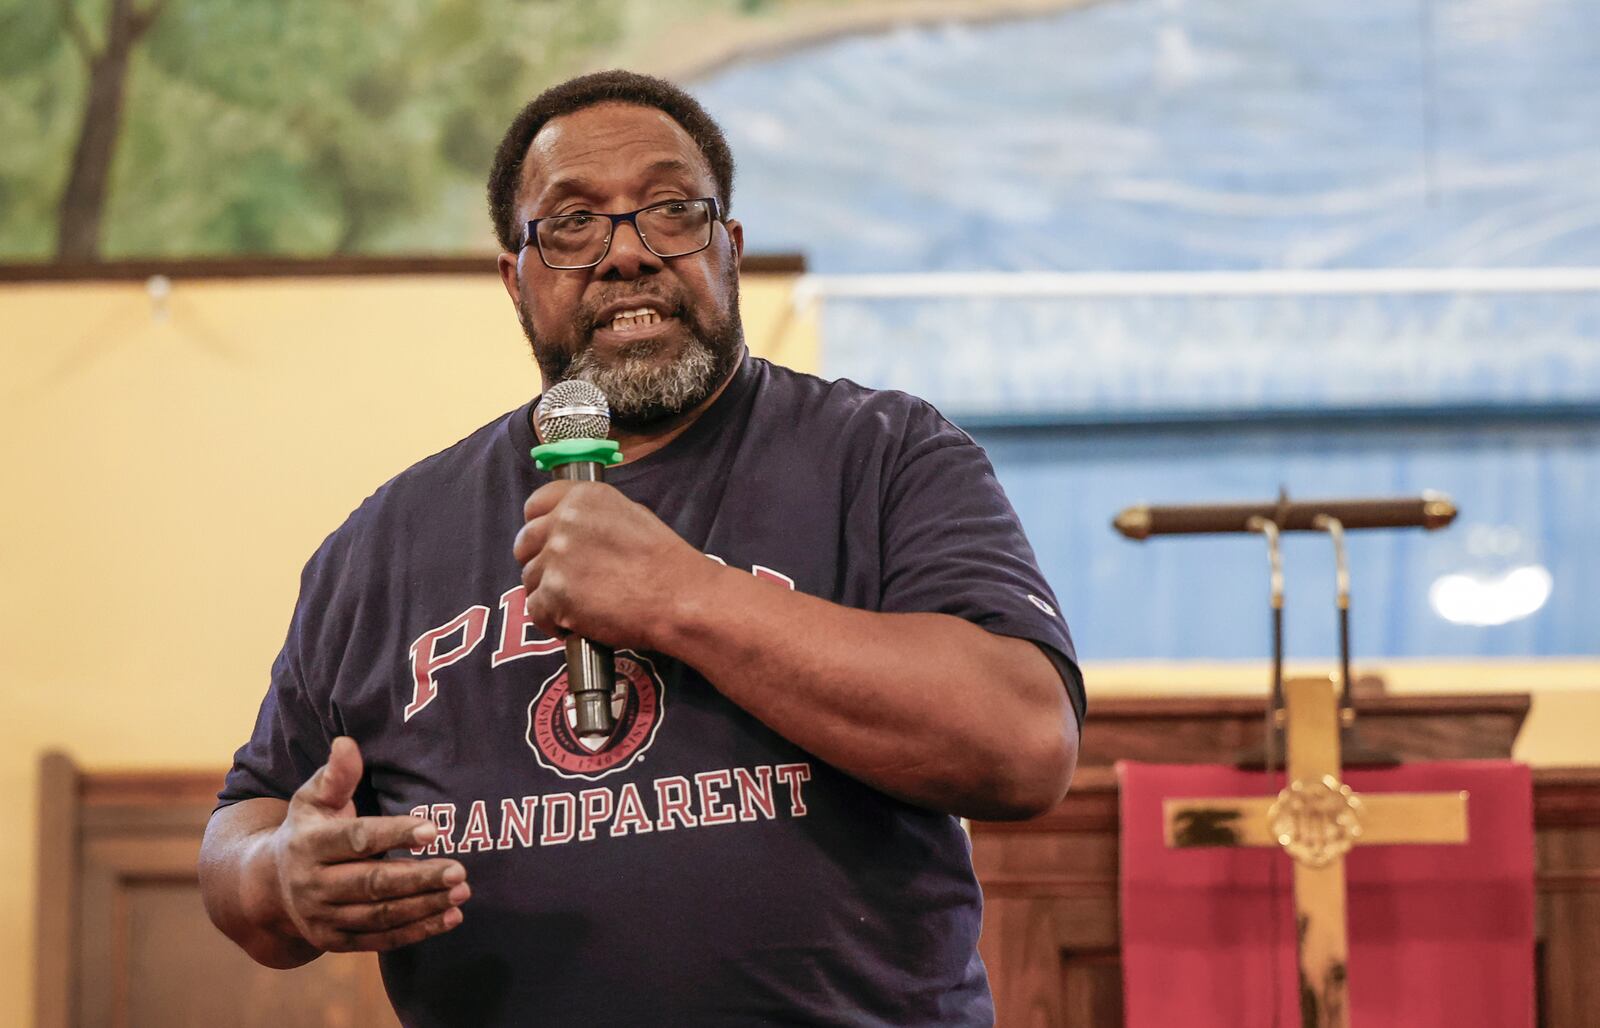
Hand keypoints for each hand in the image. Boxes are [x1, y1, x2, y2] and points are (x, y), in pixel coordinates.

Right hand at [267, 737, 468, 951]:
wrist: (271, 885)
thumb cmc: (307, 830)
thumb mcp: (313, 798)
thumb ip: (336, 775)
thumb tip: (347, 742)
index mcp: (308, 844)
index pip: (357, 839)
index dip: (395, 834)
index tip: (434, 830)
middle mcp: (312, 885)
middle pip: (372, 883)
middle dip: (419, 878)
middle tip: (460, 870)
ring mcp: (322, 917)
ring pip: (379, 915)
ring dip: (424, 906)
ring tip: (462, 893)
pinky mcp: (334, 942)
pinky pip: (380, 940)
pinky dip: (416, 931)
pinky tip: (450, 918)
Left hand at [513, 479, 714, 650]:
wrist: (680, 598)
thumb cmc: (665, 563)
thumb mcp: (631, 516)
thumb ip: (592, 516)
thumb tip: (570, 527)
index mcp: (583, 497)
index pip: (535, 505)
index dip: (539, 526)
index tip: (547, 542)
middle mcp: (564, 521)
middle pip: (525, 543)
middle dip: (540, 563)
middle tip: (565, 581)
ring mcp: (556, 557)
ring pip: (529, 579)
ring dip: (549, 595)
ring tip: (580, 606)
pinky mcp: (553, 594)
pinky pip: (535, 610)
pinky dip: (552, 622)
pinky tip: (576, 624)